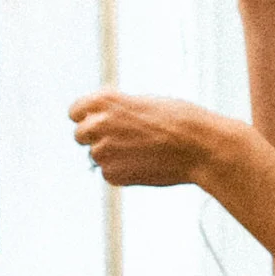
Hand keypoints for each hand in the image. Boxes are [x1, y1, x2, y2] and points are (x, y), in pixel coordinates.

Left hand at [70, 90, 223, 187]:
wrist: (199, 146)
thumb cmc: (179, 119)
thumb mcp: (144, 102)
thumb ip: (118, 110)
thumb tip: (103, 120)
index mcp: (104, 101)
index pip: (75, 111)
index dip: (88, 116)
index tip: (99, 121)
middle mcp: (98, 124)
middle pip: (80, 135)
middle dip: (96, 137)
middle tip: (124, 139)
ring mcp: (103, 152)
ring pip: (96, 156)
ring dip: (112, 155)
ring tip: (142, 151)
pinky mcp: (113, 175)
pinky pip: (109, 173)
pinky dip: (122, 171)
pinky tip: (146, 164)